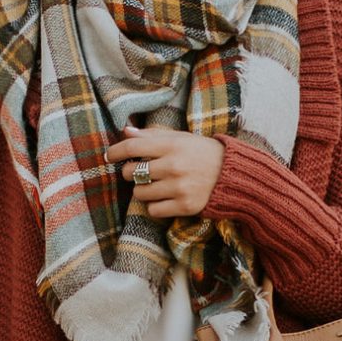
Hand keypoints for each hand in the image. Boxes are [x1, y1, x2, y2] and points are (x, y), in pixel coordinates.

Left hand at [104, 122, 224, 220]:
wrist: (233, 175)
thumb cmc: (203, 153)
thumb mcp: (181, 138)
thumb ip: (153, 135)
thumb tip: (126, 131)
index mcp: (173, 145)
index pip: (133, 147)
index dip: (115, 151)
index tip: (109, 156)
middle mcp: (174, 166)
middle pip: (132, 172)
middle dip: (131, 172)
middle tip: (141, 172)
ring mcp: (179, 188)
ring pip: (139, 193)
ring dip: (142, 190)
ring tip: (155, 185)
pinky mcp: (184, 206)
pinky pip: (153, 210)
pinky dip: (154, 205)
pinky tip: (164, 198)